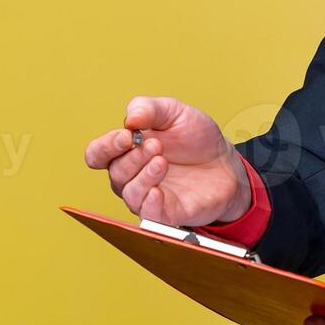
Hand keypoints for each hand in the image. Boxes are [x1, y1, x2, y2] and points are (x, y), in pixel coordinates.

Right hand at [83, 95, 250, 226]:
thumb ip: (149, 109)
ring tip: (162, 161)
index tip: (126, 136)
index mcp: (127, 150)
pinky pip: (149, 215)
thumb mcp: (174, 112)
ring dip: (143, 177)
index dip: (106, 147)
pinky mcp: (167, 213)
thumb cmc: (195, 138)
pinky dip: (150, 204)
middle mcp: (132, 175)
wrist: (226, 162)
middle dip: (134, 157)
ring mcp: (148, 195)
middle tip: (157, 145)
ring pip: (130, 194)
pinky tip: (157, 191)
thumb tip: (130, 119)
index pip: (98, 154)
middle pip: (116, 172)